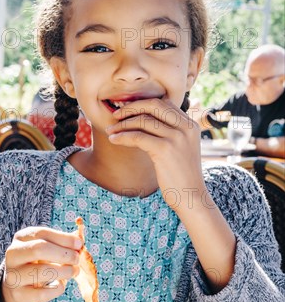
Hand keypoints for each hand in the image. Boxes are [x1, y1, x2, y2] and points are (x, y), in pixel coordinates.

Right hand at [0, 227, 81, 301]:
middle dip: (63, 254)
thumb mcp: (47, 247)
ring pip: (41, 272)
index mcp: (21, 238)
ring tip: (74, 271)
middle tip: (76, 259)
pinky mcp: (18, 294)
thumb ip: (63, 243)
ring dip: (64, 271)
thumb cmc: (38, 261)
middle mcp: (13, 254)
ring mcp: (13, 275)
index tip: (79, 244)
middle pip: (39, 249)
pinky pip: (42, 293)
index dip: (64, 238)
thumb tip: (79, 243)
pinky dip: (57, 289)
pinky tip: (61, 285)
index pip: (42, 233)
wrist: (18, 286)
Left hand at [106, 97, 205, 212]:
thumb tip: (147, 123)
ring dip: (123, 124)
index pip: (163, 103)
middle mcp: (186, 127)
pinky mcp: (165, 149)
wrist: (191, 198)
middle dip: (131, 108)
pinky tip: (114, 140)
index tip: (127, 111)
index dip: (142, 104)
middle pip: (153, 105)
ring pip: (143, 120)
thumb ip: (171, 133)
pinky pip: (138, 137)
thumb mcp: (182, 149)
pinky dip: (123, 137)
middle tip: (115, 115)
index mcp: (191, 125)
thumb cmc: (182, 177)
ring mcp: (176, 137)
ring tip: (111, 131)